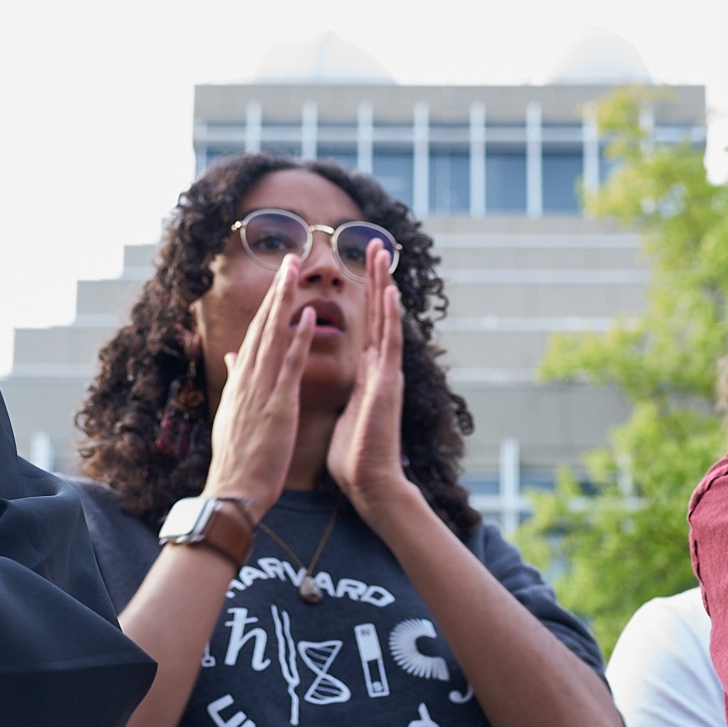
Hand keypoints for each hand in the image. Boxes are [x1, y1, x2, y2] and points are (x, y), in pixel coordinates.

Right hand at [203, 254, 305, 512]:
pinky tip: (308, 315)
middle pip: (263, 325)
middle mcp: (248, 378)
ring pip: (274, 336)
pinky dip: (298, 338)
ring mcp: (261, 389)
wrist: (232, 491)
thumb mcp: (231, 412)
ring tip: (295, 272)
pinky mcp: (278, 405)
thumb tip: (231, 356)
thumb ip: (234, 380)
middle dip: (276, 290)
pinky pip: (290, 365)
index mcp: (241, 380)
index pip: (256, 333)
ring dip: (285, 301)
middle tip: (289, 258)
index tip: (279, 278)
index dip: (268, 303)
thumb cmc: (237, 458)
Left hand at [329, 240, 408, 508]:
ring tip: (383, 253)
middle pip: (380, 313)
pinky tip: (392, 293)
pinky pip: (390, 345)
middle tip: (376, 244)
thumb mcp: (340, 413)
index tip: (362, 266)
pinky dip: (392, 318)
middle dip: (377, 278)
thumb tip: (335, 389)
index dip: (366, 295)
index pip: (367, 324)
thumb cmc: (353, 456)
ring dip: (385, 286)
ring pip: (387, 320)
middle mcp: (380, 368)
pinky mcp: (387, 385)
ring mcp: (386, 374)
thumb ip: (340, 394)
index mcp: (367, 373)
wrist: (369, 483)